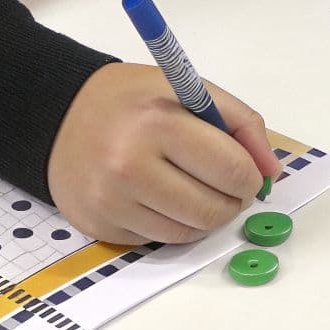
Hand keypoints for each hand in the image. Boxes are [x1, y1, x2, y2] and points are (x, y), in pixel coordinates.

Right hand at [47, 64, 285, 245]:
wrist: (59, 116)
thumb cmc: (132, 100)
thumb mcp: (188, 89)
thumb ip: (240, 123)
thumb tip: (271, 172)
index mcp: (157, 122)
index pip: (232, 171)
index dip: (251, 176)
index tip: (247, 172)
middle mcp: (130, 165)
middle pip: (214, 210)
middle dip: (231, 201)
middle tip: (224, 184)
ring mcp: (112, 201)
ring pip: (190, 233)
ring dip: (204, 216)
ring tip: (193, 188)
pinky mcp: (100, 226)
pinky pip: (158, 240)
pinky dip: (170, 224)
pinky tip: (159, 197)